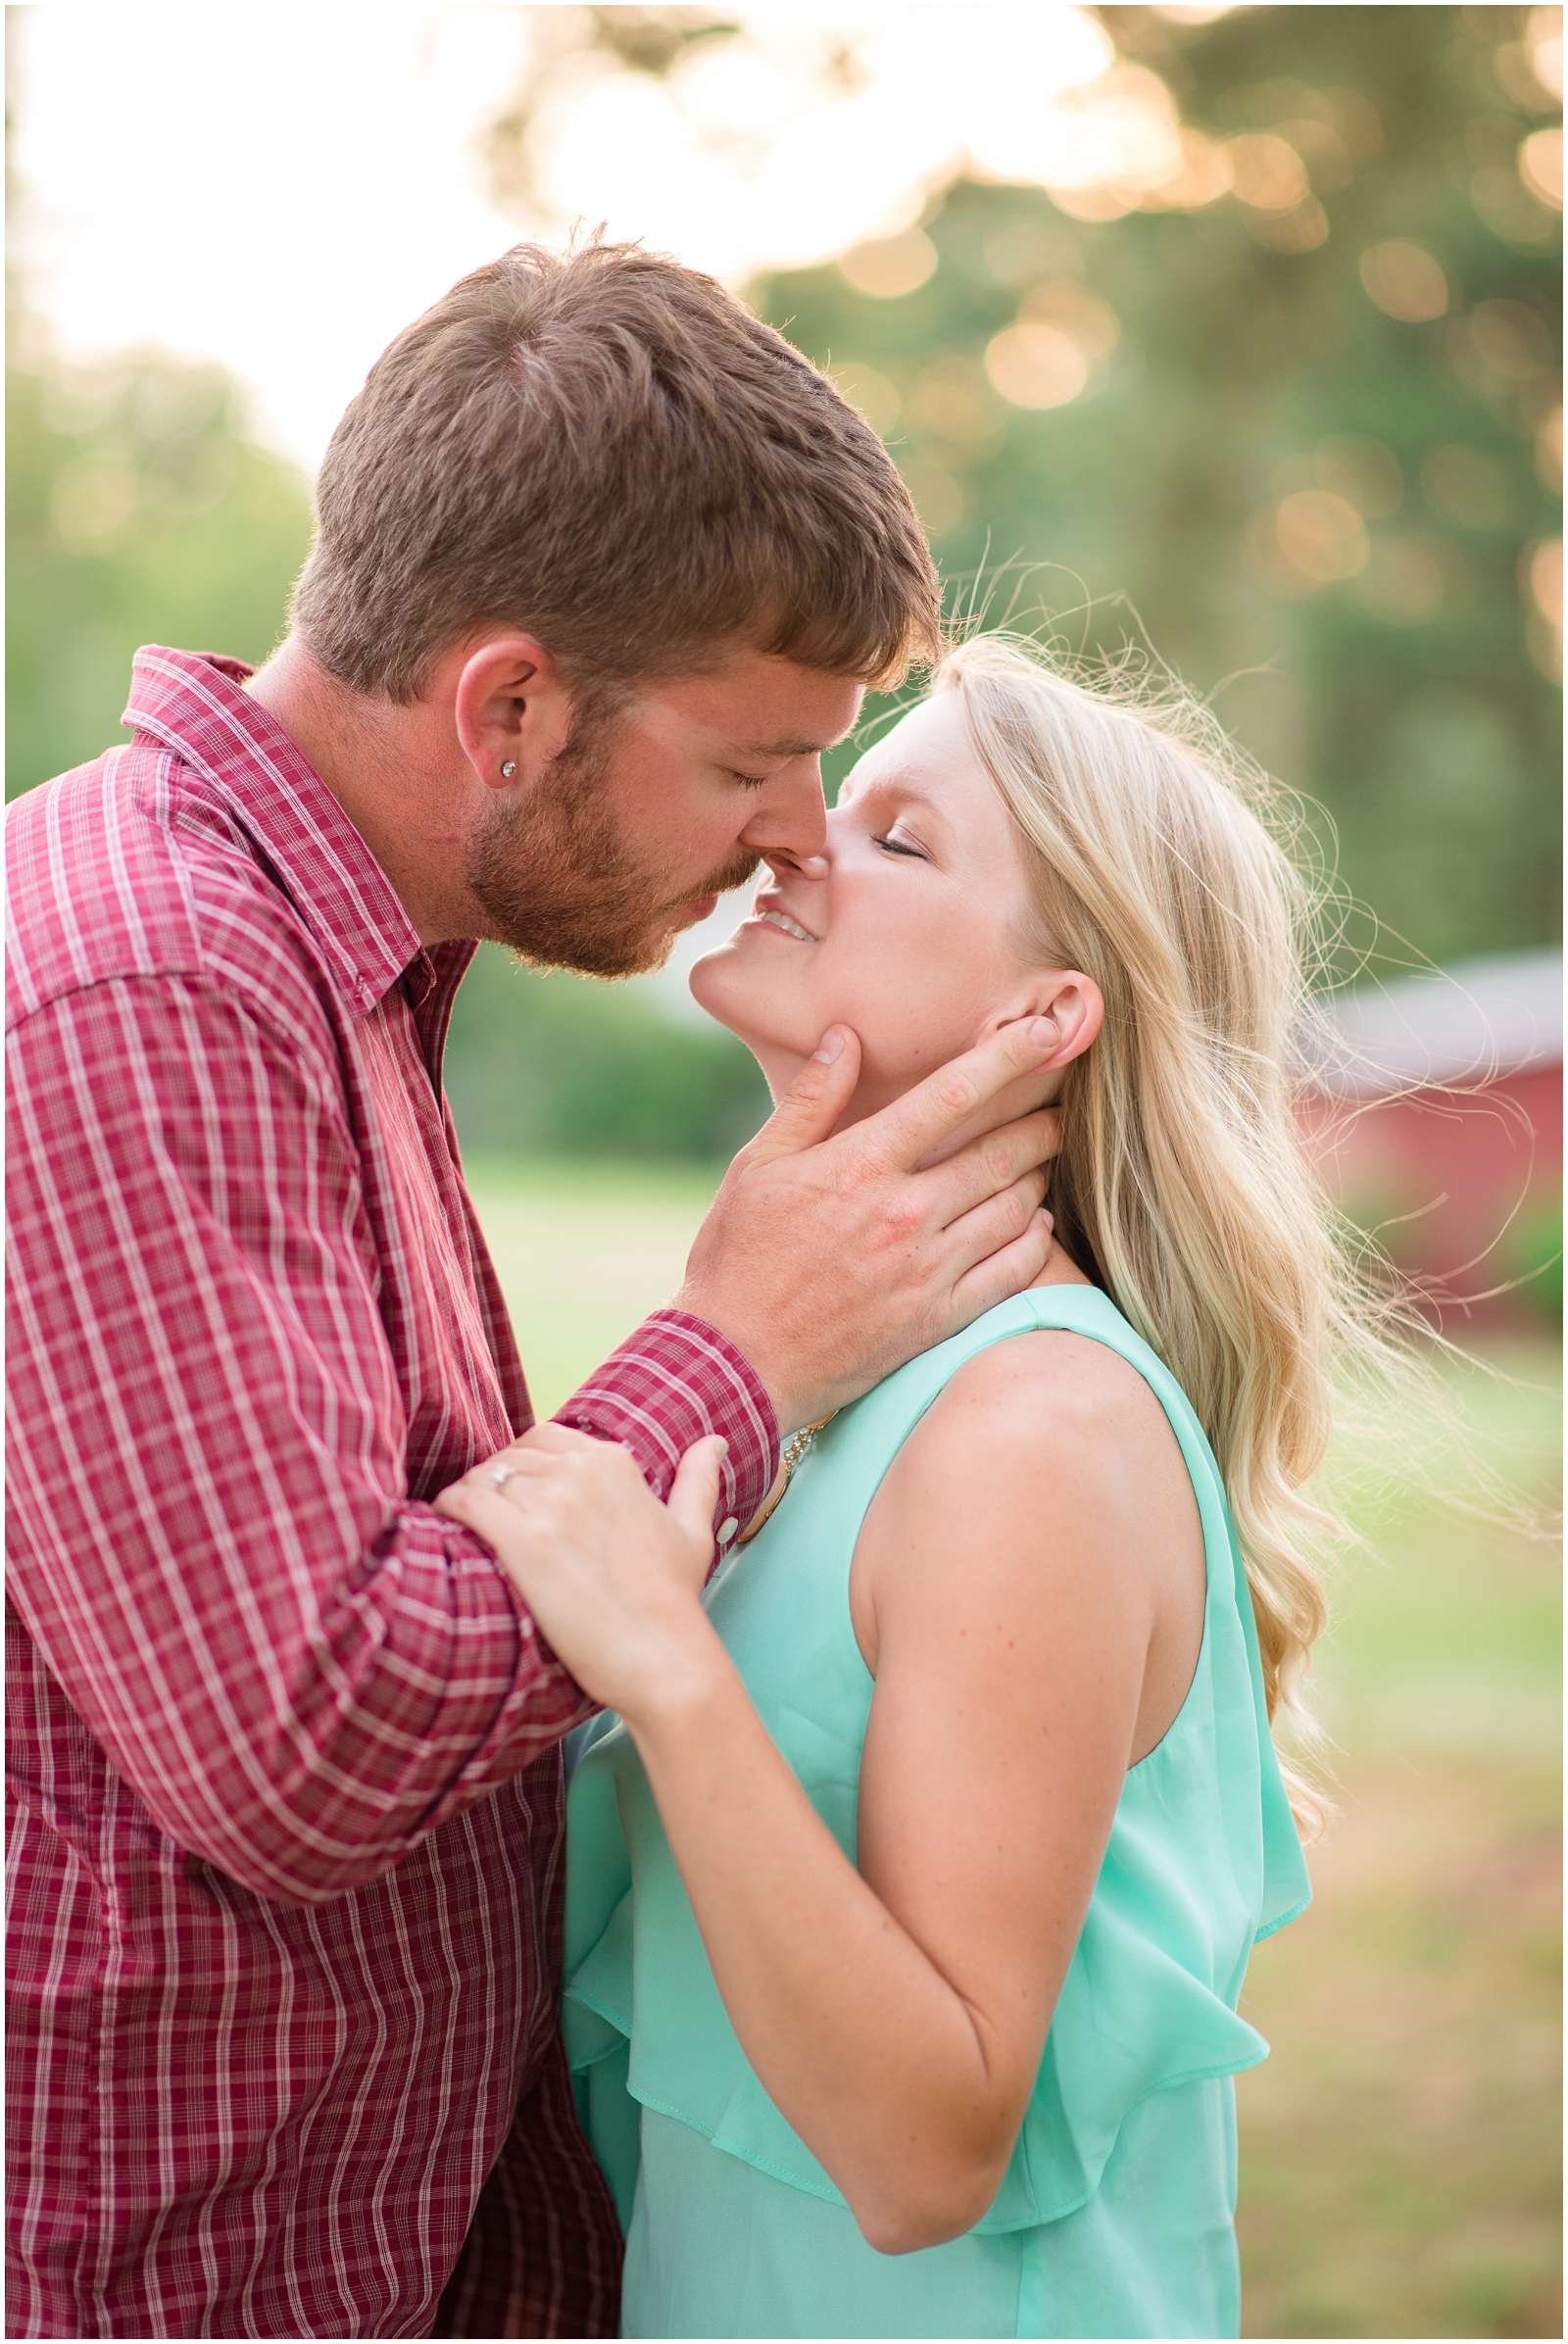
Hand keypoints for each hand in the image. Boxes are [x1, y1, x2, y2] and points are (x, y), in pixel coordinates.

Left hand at [434, 1425, 731, 1723]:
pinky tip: (446, 1527)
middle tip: (483, 1518)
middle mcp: (582, 1472)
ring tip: (461, 1528)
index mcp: (614, 1462)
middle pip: (509, 1456)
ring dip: (468, 1497)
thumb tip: (715, 1442)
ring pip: (483, 1475)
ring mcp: (553, 1503)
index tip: (514, 1498)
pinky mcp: (524, 1540)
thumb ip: (699, 1480)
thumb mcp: (693, 1531)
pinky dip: (449, 1509)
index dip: (523, 1466)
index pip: (545, 1438)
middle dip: (492, 1481)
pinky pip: (466, 1501)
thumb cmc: (674, 1602)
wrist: (663, 1658)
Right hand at [675, 1022, 1060, 1429]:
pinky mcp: (937, 1319)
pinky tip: (1035, 1224)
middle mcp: (905, 1213)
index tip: (1045, 1033)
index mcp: (861, 1165)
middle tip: (1058, 1108)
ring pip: (1014, 1209)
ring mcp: (927, 1270)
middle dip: (1040, 1124)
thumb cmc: (737, 1258)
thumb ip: (811, 1099)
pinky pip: (1011, 1272)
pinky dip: (1035, 1241)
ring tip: (1042, 1161)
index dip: (1008, 1057)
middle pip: (1000, 1153)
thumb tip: (845, 1036)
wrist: (736, 1361)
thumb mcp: (757, 1165)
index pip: (953, 1094)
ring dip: (1038, 1177)